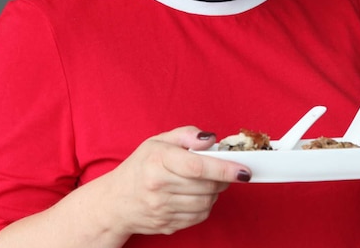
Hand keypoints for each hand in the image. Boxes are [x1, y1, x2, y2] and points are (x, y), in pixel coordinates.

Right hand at [101, 126, 250, 236]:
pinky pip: (199, 217)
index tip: (244, 170)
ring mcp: (162, 209)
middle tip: (225, 171)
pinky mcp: (167, 225)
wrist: (115, 202)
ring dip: (215, 192)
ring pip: (206, 203)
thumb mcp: (157, 142)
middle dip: (223, 179)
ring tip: (208, 182)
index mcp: (157, 161)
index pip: (198, 167)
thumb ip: (186, 134)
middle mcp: (158, 187)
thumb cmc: (139, 167)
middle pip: (206, 186)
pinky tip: (197, 195)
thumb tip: (211, 139)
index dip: (225, 169)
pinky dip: (206, 206)